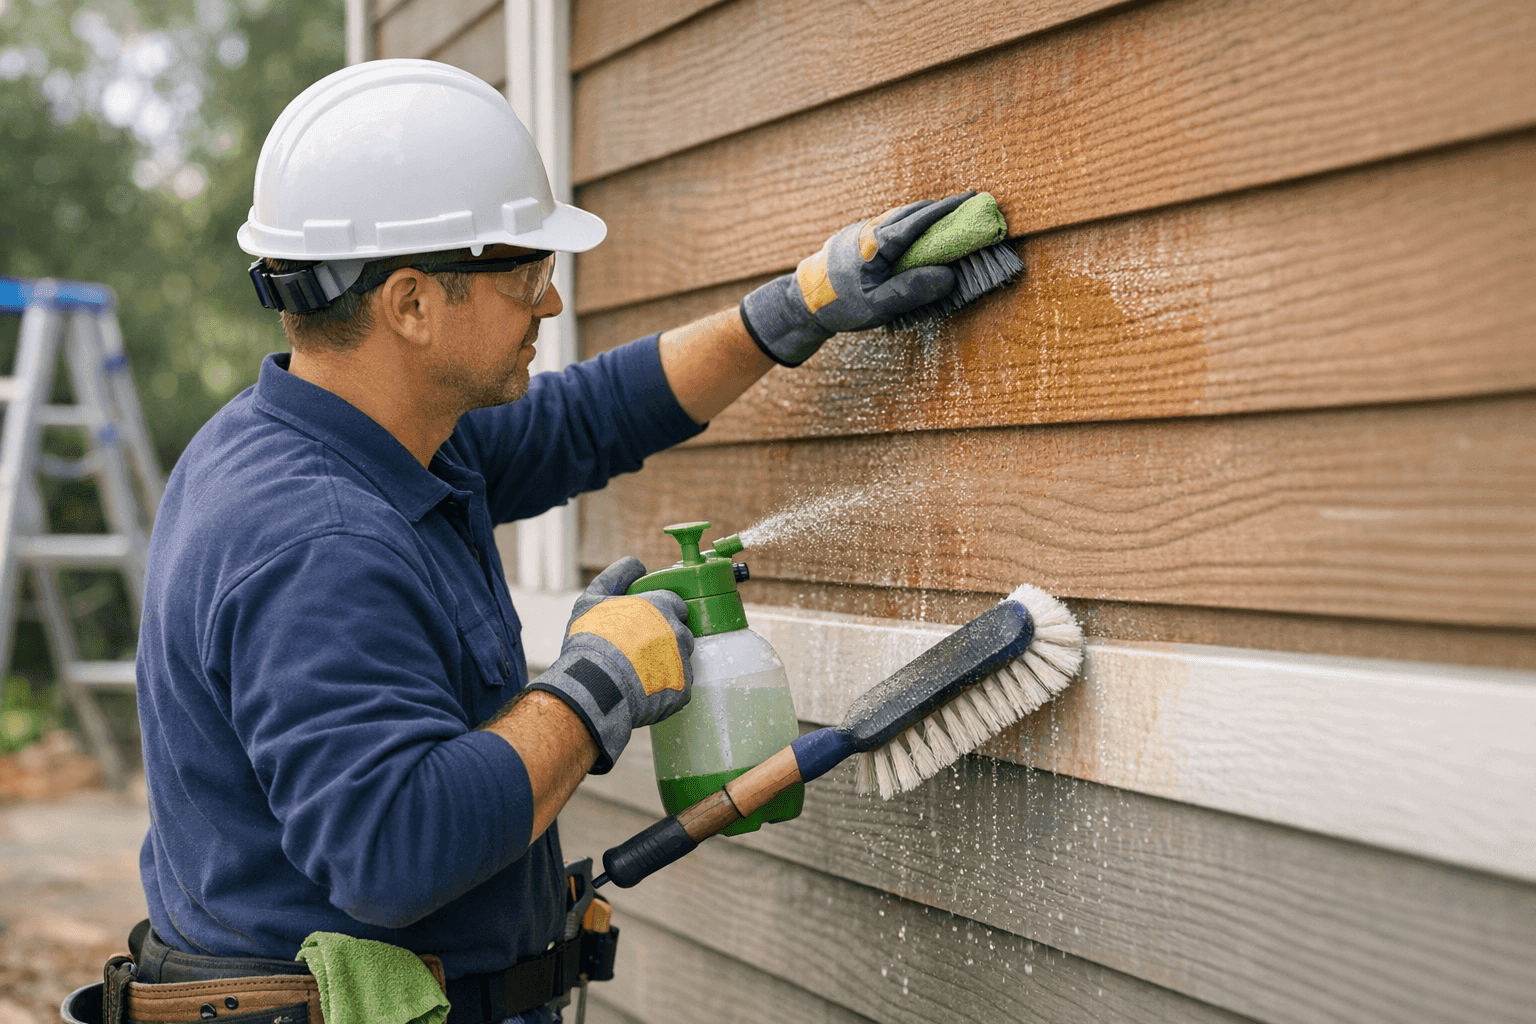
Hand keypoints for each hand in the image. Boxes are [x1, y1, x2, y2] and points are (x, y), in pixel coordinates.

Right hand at [528, 557, 693, 771]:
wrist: (594, 685)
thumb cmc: (591, 640)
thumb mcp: (592, 598)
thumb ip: (616, 576)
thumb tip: (636, 564)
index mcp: (662, 606)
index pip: (675, 605)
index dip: (661, 614)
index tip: (645, 625)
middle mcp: (678, 631)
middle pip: (681, 632)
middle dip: (665, 639)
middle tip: (638, 650)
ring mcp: (683, 662)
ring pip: (681, 659)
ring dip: (666, 664)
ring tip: (639, 672)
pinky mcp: (683, 690)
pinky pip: (679, 687)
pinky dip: (665, 689)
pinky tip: (644, 690)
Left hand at [738, 192, 974, 365]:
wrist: (800, 304)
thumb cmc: (840, 306)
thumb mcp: (880, 305)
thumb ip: (914, 290)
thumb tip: (949, 276)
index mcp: (877, 243)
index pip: (920, 219)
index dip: (948, 209)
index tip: (972, 199)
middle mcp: (868, 230)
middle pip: (910, 211)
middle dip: (939, 209)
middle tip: (965, 209)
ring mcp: (858, 232)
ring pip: (896, 217)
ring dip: (921, 216)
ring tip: (944, 222)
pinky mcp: (852, 239)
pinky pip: (886, 225)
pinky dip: (905, 226)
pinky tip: (912, 238)